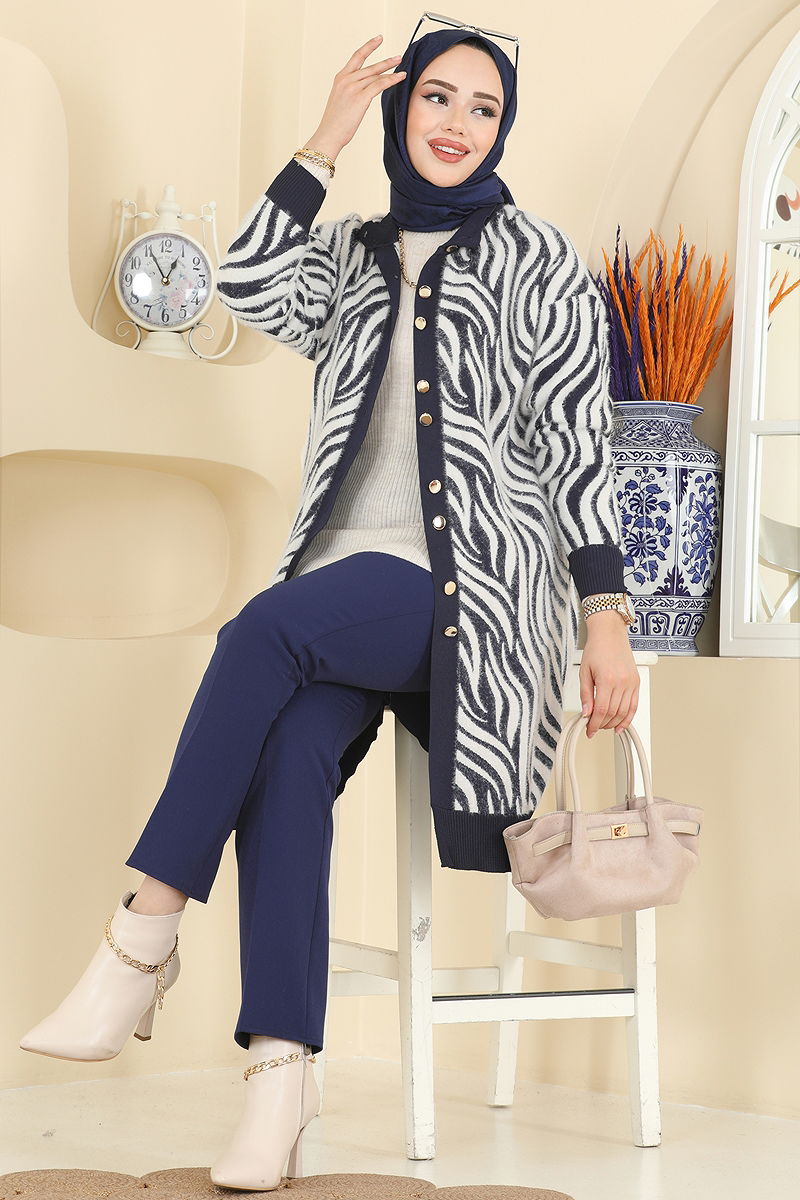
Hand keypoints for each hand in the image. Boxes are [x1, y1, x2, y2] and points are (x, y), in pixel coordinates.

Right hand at [309, 34, 405, 157]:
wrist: (329, 134)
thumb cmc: (335, 123)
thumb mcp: (341, 100)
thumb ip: (351, 91)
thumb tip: (364, 91)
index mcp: (340, 78)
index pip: (356, 57)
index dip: (368, 47)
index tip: (378, 39)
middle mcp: (346, 80)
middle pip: (370, 66)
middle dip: (386, 61)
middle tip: (398, 56)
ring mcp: (353, 88)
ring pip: (376, 74)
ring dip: (391, 69)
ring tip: (402, 66)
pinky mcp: (360, 98)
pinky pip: (380, 85)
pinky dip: (391, 80)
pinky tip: (400, 77)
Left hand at [579, 613, 638, 738]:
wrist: (610, 634)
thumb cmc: (596, 649)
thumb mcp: (584, 671)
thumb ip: (586, 695)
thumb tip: (586, 713)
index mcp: (607, 679)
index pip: (601, 710)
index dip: (594, 724)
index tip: (589, 730)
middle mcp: (622, 682)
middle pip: (613, 713)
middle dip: (602, 725)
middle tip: (593, 727)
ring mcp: (632, 683)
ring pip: (625, 712)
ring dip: (614, 723)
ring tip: (603, 726)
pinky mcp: (636, 682)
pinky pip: (634, 705)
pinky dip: (628, 718)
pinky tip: (620, 725)